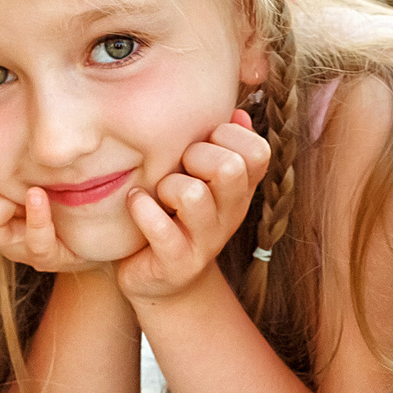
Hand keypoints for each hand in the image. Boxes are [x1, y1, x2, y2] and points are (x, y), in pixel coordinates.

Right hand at [0, 149, 104, 273]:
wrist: (110, 222)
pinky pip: (32, 242)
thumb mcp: (37, 149)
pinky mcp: (46, 257)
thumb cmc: (70, 177)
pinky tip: (41, 197)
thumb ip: (9, 133)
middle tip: (1, 170)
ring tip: (29, 190)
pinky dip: (36, 219)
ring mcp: (15, 242)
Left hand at [115, 111, 269, 304]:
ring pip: (193, 195)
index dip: (227, 136)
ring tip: (157, 193)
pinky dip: (142, 209)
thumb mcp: (202, 177)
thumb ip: (220, 144)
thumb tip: (237, 112)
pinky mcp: (178, 263)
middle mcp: (231, 215)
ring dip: (167, 186)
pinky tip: (135, 203)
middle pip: (230, 168)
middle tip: (179, 168)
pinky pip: (161, 228)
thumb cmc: (177, 214)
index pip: (257, 150)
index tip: (202, 145)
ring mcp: (207, 242)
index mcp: (241, 189)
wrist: (164, 280)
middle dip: (196, 157)